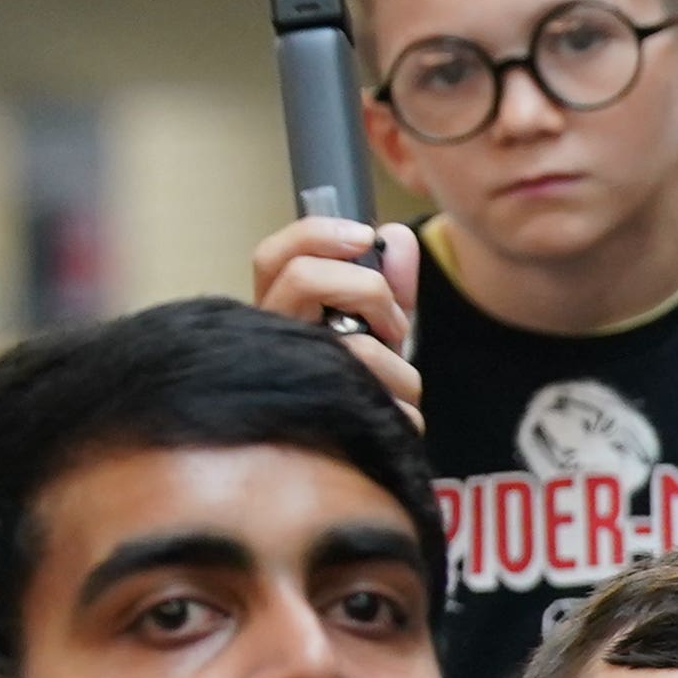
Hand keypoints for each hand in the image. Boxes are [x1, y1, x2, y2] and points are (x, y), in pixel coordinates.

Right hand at [253, 210, 424, 419]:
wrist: (355, 442)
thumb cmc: (355, 375)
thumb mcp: (374, 321)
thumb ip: (390, 277)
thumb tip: (397, 237)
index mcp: (278, 313)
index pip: (273, 256)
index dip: (316, 235)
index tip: (365, 237)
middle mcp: (273, 341)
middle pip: (302, 278)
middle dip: (368, 288)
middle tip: (390, 320)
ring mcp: (290, 381)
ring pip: (356, 347)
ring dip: (397, 360)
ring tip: (393, 376)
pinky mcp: (323, 426)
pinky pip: (383, 398)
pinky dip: (404, 401)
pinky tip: (392, 410)